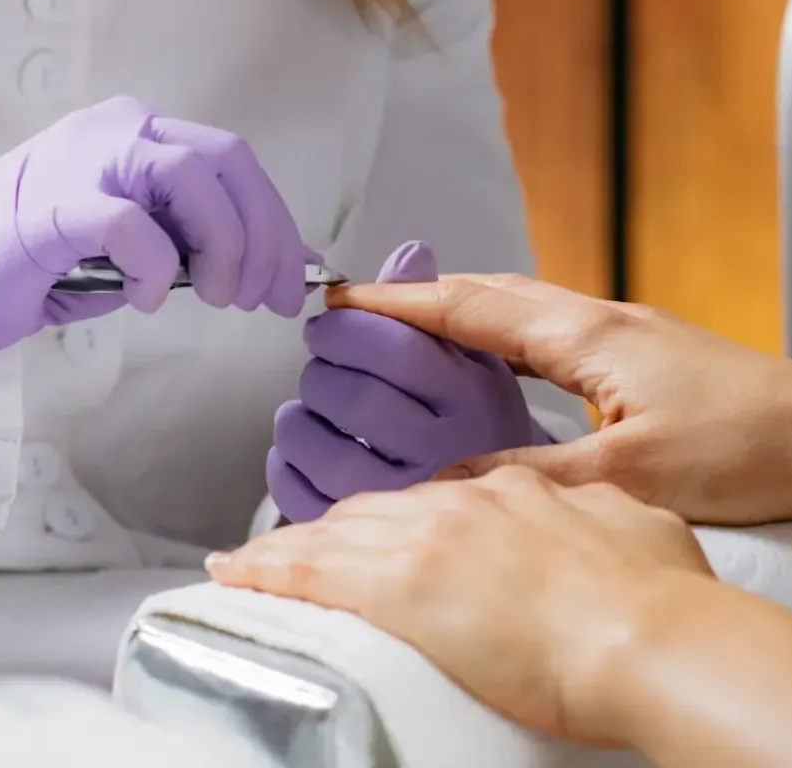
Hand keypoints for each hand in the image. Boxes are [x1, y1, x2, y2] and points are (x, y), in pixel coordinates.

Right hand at [0, 95, 315, 354]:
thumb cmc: (41, 262)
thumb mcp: (135, 246)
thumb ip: (192, 241)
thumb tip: (267, 267)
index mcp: (140, 133)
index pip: (233, 163)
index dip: (275, 221)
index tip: (290, 281)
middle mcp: (119, 129)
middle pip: (225, 160)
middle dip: (263, 233)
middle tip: (266, 299)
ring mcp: (84, 158)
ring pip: (188, 175)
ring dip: (223, 242)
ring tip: (220, 298)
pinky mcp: (52, 203)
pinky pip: (129, 223)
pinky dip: (154, 265)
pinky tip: (144, 297)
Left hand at [210, 466, 713, 744]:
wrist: (653, 636)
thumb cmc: (662, 601)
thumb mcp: (643, 531)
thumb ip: (601, 521)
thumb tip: (593, 523)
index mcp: (525, 491)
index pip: (443, 497)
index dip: (410, 518)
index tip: (396, 534)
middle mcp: (471, 501)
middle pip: (383, 508)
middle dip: (341, 529)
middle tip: (310, 548)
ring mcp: (433, 538)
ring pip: (339, 533)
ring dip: (294, 547)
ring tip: (257, 561)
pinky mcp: (402, 587)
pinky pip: (311, 572)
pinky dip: (268, 568)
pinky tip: (238, 572)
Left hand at [267, 242, 542, 522]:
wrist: (505, 502)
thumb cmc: (476, 418)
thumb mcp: (474, 356)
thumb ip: (432, 307)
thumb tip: (408, 253)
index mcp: (474, 395)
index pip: (395, 349)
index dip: (345, 327)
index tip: (328, 322)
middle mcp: (448, 450)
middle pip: (355, 398)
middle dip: (319, 371)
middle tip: (318, 366)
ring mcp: (408, 500)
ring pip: (324, 451)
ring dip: (296, 419)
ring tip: (305, 408)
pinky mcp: (369, 538)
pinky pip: (305, 498)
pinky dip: (286, 466)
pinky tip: (300, 450)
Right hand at [321, 275, 791, 526]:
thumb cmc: (752, 446)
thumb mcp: (623, 475)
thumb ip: (529, 477)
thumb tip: (449, 486)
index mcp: (589, 333)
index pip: (471, 305)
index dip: (401, 303)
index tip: (342, 296)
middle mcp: (607, 320)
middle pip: (494, 294)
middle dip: (424, 300)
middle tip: (363, 315)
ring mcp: (633, 338)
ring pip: (529, 314)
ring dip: (469, 319)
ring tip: (419, 342)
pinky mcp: (653, 363)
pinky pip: (558, 340)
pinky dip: (514, 347)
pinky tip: (511, 382)